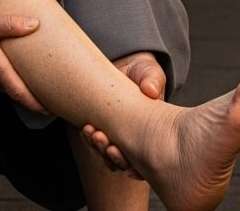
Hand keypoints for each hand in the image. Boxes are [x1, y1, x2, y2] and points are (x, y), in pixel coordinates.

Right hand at [0, 14, 45, 113]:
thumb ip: (12, 24)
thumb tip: (35, 24)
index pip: (19, 93)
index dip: (36, 104)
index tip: (51, 109)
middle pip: (15, 93)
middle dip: (32, 96)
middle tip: (52, 95)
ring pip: (5, 89)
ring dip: (18, 88)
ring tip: (35, 84)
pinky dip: (6, 84)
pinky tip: (12, 75)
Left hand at [79, 51, 164, 174]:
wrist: (125, 68)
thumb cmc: (143, 74)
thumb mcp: (151, 74)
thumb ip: (152, 81)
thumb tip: (150, 91)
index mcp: (154, 136)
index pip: (148, 164)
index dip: (137, 171)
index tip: (127, 166)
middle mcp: (136, 143)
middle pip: (124, 163)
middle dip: (113, 157)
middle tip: (104, 141)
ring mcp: (118, 138)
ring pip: (107, 156)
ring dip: (98, 148)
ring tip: (91, 131)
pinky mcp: (103, 130)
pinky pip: (94, 142)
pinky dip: (89, 139)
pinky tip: (85, 131)